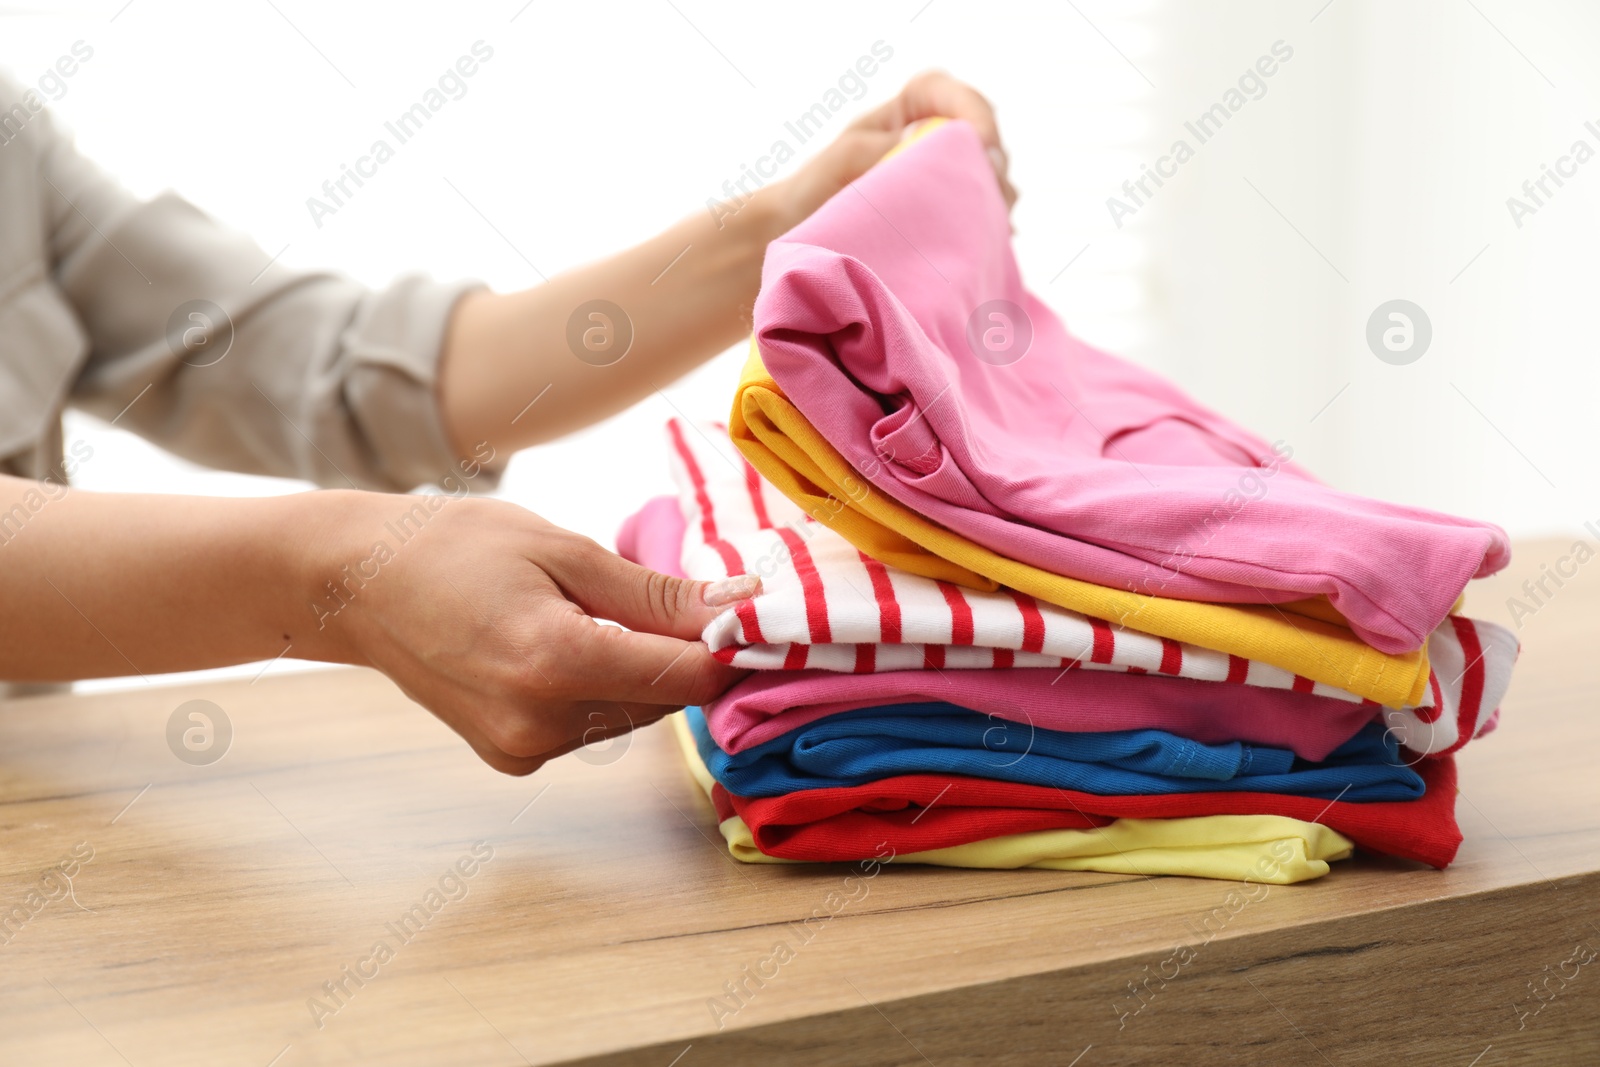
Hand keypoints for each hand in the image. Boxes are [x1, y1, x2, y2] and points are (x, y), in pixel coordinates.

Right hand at [326, 493, 755, 774]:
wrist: (357, 585)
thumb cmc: (455, 547)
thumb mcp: (562, 548)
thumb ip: (655, 592)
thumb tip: (741, 606)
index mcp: (555, 662)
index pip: (688, 677)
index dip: (731, 645)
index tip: (750, 609)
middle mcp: (540, 723)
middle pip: (665, 697)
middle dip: (681, 649)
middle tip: (662, 592)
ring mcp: (522, 749)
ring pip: (633, 711)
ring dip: (640, 667)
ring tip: (589, 610)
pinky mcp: (512, 757)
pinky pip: (592, 722)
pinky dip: (601, 686)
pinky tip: (563, 642)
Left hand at [777, 70, 1016, 225]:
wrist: (804, 237)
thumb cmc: (815, 190)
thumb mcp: (843, 160)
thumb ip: (882, 146)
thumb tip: (929, 140)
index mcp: (909, 109)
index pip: (949, 92)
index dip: (973, 110)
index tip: (981, 142)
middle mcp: (935, 137)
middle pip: (983, 135)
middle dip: (992, 161)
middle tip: (993, 192)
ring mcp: (949, 176)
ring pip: (992, 176)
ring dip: (996, 197)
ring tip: (990, 223)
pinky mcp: (954, 214)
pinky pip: (986, 213)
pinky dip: (991, 225)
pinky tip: (989, 242)